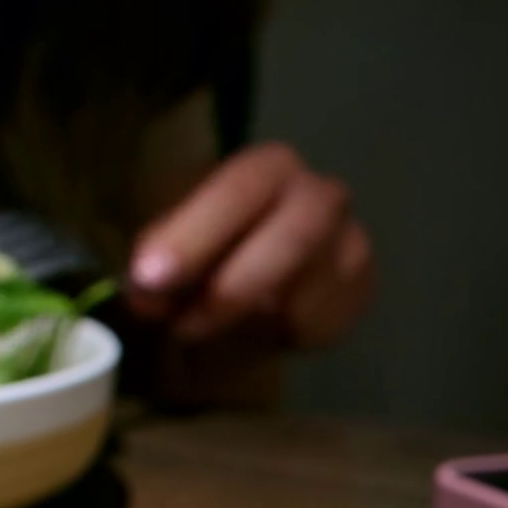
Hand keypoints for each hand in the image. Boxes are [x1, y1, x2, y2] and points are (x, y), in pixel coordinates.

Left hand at [125, 143, 373, 348]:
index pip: (241, 187)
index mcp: (267, 169)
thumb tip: (148, 290)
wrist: (240, 297)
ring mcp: (350, 244)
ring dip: (243, 322)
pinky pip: (316, 327)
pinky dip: (270, 339)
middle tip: (180, 325)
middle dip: (233, 286)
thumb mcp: (162, 250)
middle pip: (296, 234)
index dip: (195, 233)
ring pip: (305, 291)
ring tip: (204, 326)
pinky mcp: (360, 292)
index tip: (151, 276)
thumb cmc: (199, 258)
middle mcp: (320, 195)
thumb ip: (154, 262)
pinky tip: (250, 330)